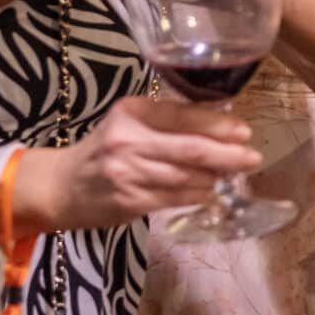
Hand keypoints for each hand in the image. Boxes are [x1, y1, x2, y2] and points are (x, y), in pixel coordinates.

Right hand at [16, 96, 260, 230]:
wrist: (62, 187)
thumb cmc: (104, 150)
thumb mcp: (129, 123)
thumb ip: (167, 119)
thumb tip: (221, 119)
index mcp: (132, 113)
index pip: (184, 116)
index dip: (218, 125)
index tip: (243, 132)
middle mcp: (129, 140)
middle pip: (191, 148)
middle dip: (228, 154)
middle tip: (252, 157)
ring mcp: (129, 173)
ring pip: (187, 176)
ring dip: (215, 177)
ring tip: (233, 174)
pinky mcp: (130, 201)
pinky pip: (176, 198)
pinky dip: (198, 194)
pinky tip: (211, 191)